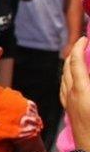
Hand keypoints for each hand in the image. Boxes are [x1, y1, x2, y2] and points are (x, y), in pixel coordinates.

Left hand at [61, 36, 89, 150]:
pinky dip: (69, 79)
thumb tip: (87, 75)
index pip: (76, 62)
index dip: (79, 48)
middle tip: (84, 46)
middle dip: (74, 55)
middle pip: (67, 69)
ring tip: (79, 60)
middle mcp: (71, 95)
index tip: (84, 38)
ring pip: (64, 79)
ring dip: (70, 67)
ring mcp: (69, 104)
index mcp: (83, 91)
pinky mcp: (70, 113)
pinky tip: (74, 81)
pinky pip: (64, 90)